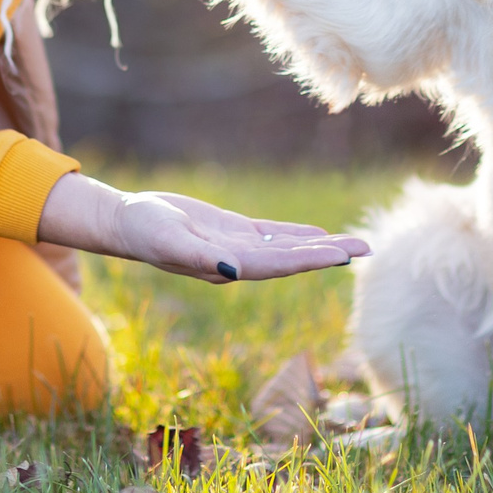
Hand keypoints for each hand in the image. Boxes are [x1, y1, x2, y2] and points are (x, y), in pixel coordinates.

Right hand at [35, 173, 370, 283]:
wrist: (126, 222)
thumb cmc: (143, 230)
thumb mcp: (168, 239)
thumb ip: (200, 256)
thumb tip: (233, 270)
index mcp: (226, 265)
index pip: (277, 264)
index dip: (309, 258)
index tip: (340, 255)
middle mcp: (238, 261)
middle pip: (292, 258)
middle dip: (328, 254)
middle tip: (366, 247)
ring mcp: (237, 247)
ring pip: (287, 246)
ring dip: (320, 245)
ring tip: (355, 243)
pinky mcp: (232, 231)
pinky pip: (272, 234)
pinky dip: (296, 234)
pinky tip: (319, 233)